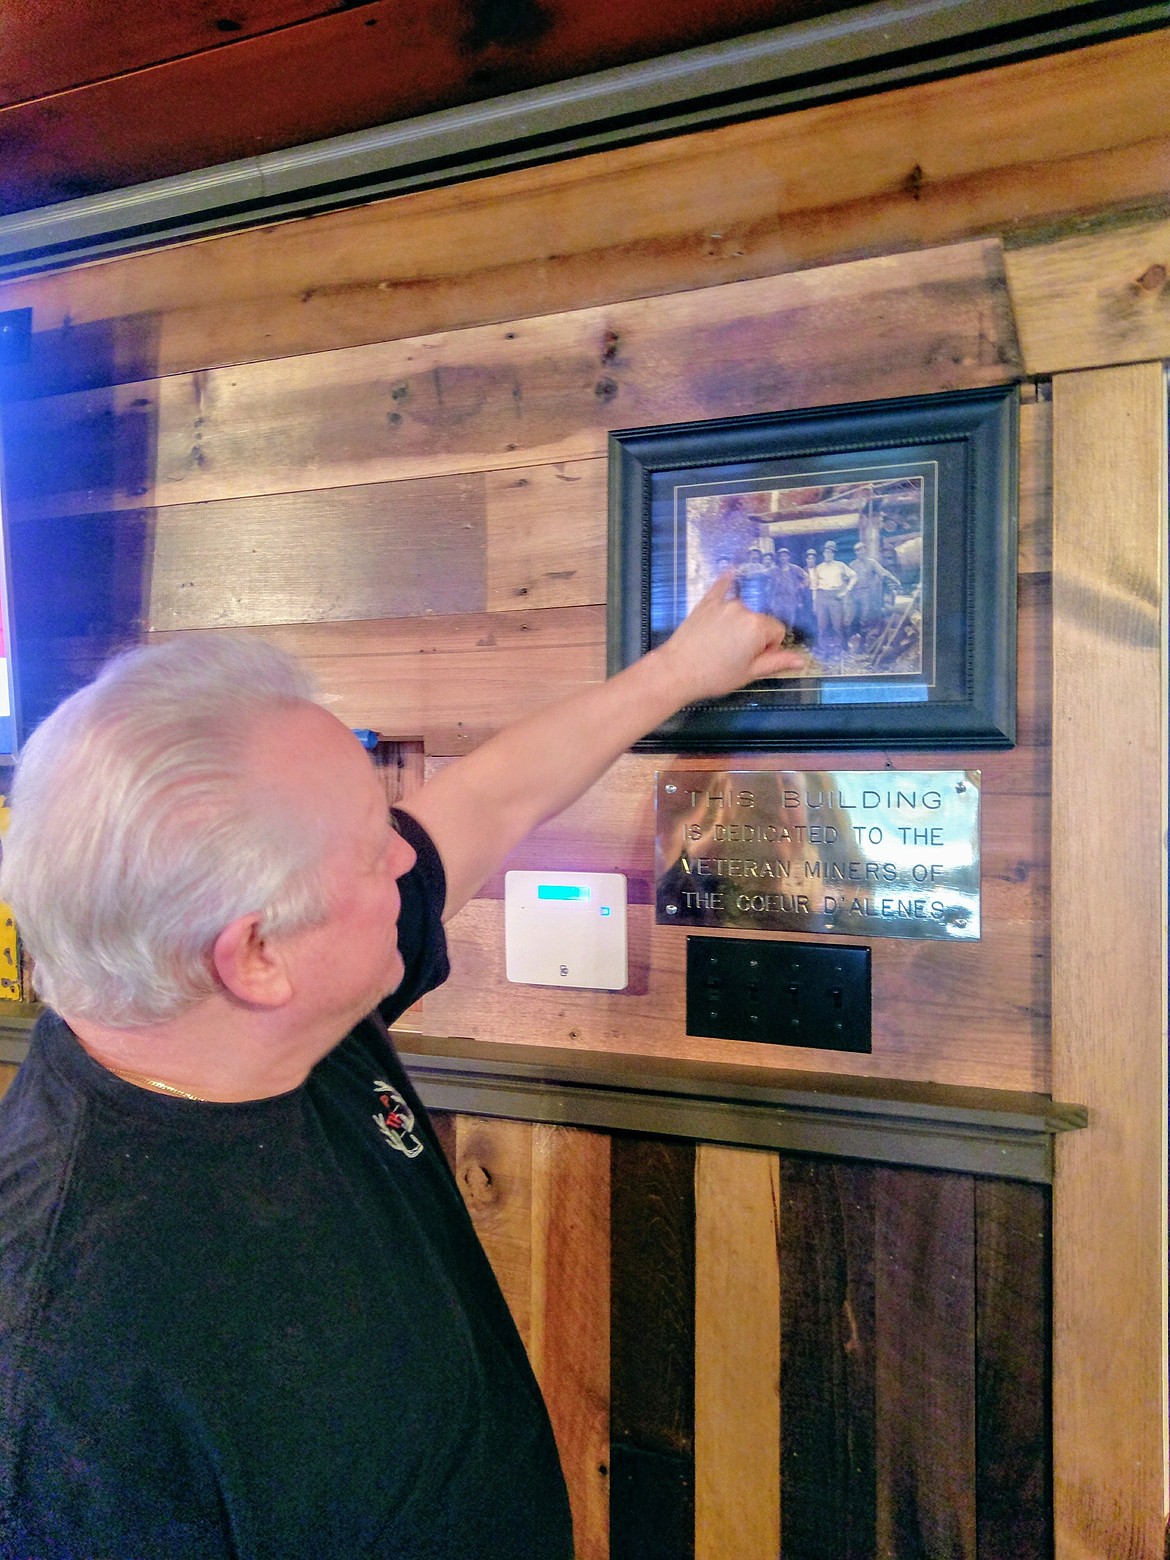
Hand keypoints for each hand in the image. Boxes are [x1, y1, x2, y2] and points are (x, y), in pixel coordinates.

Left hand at [654, 572, 810, 702]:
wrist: (676, 671)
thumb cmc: (713, 675)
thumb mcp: (749, 673)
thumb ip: (777, 662)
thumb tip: (801, 660)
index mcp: (757, 626)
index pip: (777, 631)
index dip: (769, 647)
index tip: (754, 659)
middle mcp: (743, 608)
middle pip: (761, 620)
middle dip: (755, 636)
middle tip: (737, 655)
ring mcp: (724, 603)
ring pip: (744, 610)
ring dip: (740, 623)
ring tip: (723, 643)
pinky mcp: (707, 602)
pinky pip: (722, 587)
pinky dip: (727, 582)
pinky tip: (732, 572)